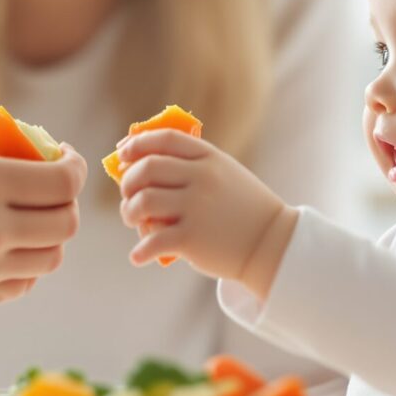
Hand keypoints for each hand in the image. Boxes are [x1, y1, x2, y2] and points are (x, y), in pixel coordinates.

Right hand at [0, 111, 86, 326]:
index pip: (62, 181)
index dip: (72, 165)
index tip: (61, 156)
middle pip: (65, 226)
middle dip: (64, 202)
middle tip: (45, 187)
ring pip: (47, 262)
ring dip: (45, 237)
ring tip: (21, 218)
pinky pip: (13, 288)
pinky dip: (18, 268)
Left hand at [114, 129, 297, 296]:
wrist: (273, 244)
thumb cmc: (243, 208)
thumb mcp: (226, 174)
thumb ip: (193, 166)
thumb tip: (142, 164)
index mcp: (210, 158)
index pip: (165, 139)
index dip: (137, 143)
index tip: (122, 152)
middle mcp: (202, 179)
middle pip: (147, 168)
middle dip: (128, 181)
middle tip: (128, 194)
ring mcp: (196, 208)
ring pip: (143, 201)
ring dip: (128, 212)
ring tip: (133, 220)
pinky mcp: (192, 238)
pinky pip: (153, 241)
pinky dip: (140, 251)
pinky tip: (138, 256)